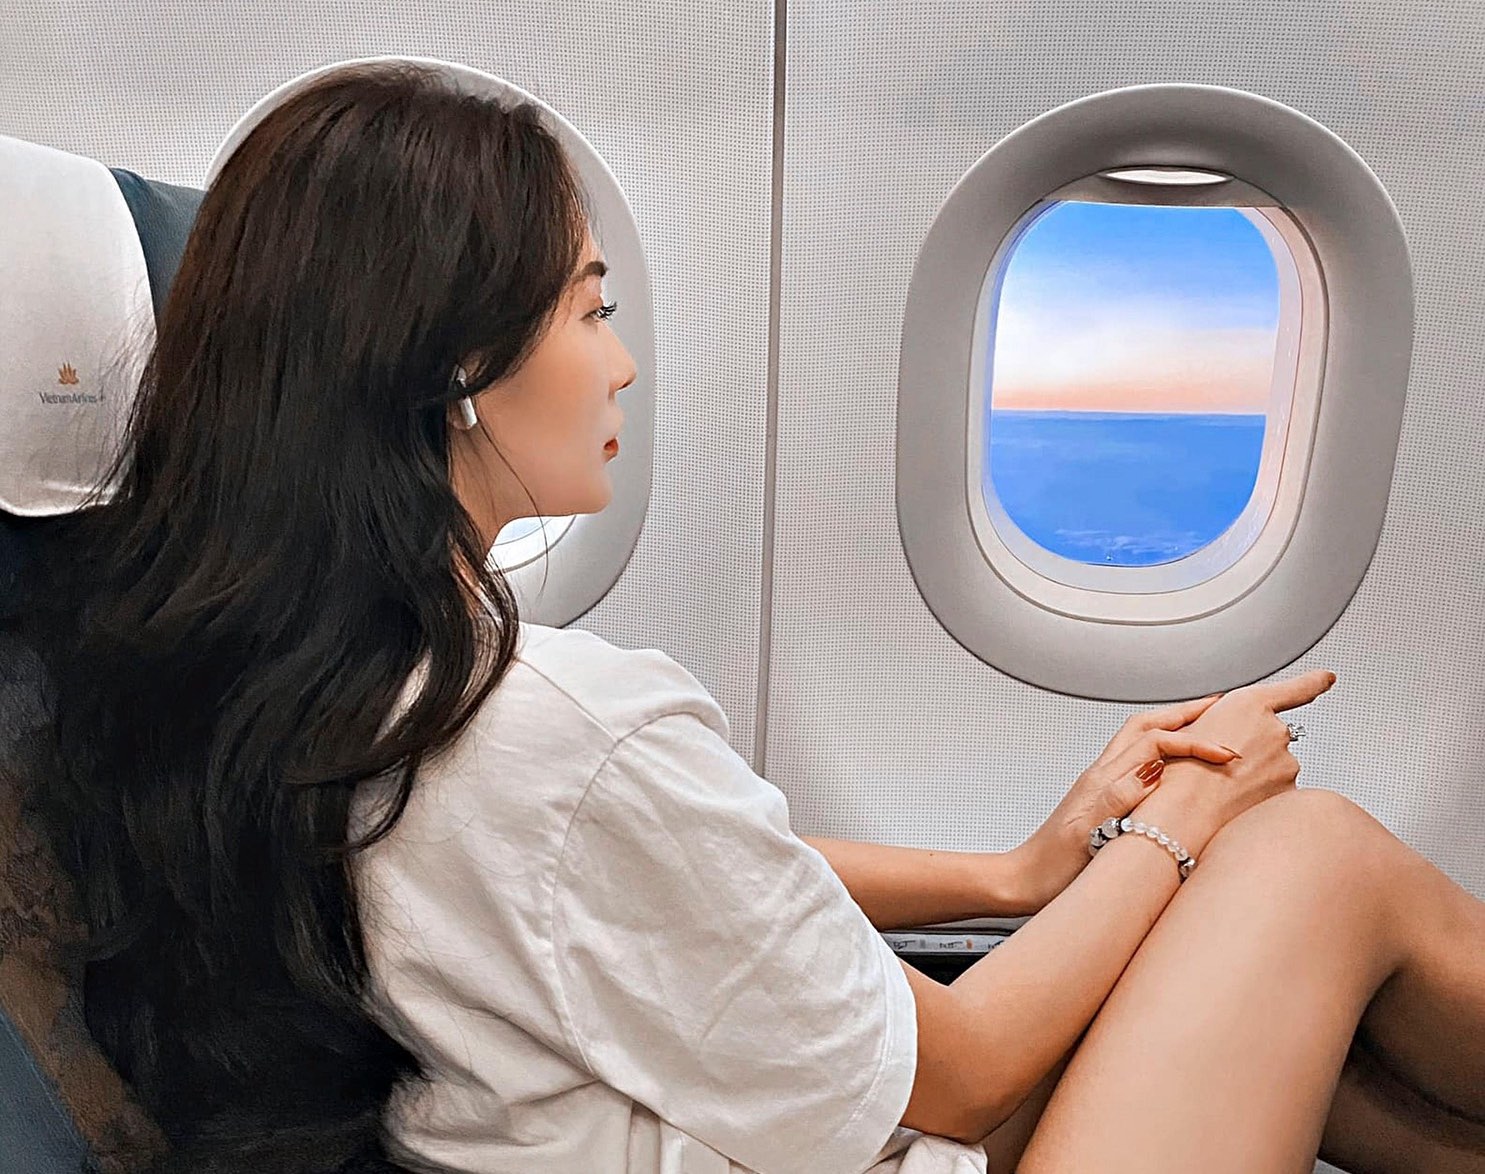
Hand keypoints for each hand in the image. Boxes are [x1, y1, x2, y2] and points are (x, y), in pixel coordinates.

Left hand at [1015, 694, 1241, 912]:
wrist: (1024, 881)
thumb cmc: (1052, 866)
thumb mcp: (1087, 835)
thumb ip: (1115, 800)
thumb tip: (1149, 773)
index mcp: (1103, 780)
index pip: (1155, 742)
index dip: (1193, 741)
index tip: (1227, 752)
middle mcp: (1102, 775)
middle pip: (1146, 726)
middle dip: (1185, 713)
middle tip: (1220, 706)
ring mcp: (1101, 785)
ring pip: (1139, 739)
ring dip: (1172, 725)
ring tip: (1203, 721)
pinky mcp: (1102, 800)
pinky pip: (1135, 762)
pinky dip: (1161, 752)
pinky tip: (1174, 763)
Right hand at [1130, 668, 1337, 858]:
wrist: (1186, 812)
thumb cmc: (1183, 769)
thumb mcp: (1193, 727)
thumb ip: (1225, 719)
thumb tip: (1238, 725)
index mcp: (1251, 705)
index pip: (1297, 688)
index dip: (1314, 682)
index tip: (1326, 678)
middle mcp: (1275, 730)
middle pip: (1274, 736)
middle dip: (1256, 748)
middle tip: (1224, 763)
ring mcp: (1286, 763)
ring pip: (1276, 766)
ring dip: (1257, 774)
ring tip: (1224, 785)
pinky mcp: (1289, 792)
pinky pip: (1278, 790)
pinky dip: (1261, 795)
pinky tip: (1235, 800)